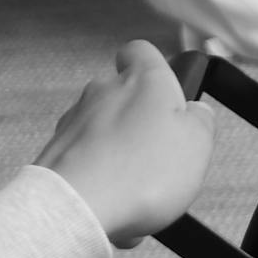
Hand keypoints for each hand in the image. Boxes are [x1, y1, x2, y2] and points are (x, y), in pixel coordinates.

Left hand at [35, 40, 216, 246]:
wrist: (79, 206)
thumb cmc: (142, 172)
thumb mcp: (198, 144)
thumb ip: (201, 120)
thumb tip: (196, 113)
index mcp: (142, 80)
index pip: (142, 51)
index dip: (156, 68)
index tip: (168, 94)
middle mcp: (103, 91)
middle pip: (125, 96)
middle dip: (142, 122)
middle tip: (163, 155)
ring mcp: (75, 120)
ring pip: (105, 130)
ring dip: (121, 152)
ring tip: (139, 188)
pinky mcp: (56, 151)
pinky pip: (87, 160)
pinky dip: (101, 177)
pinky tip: (114, 202)